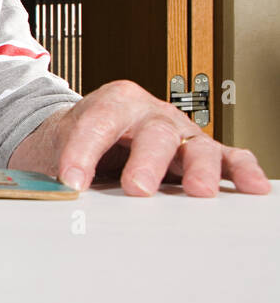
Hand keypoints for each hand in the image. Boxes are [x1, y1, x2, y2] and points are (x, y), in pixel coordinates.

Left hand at [44, 80, 269, 196]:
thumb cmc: (70, 142)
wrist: (79, 136)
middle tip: (137, 189)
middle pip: (154, 132)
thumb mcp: (53, 150)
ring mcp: (177, 132)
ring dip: (199, 169)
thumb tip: (50, 198)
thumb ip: (54, 171)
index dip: (83, 152)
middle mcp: (149, 114)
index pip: (97, 123)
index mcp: (110, 103)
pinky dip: (242, 170)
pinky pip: (227, 158)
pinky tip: (251, 187)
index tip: (72, 181)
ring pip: (195, 145)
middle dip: (147, 161)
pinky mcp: (198, 152)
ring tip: (198, 192)